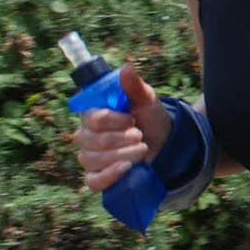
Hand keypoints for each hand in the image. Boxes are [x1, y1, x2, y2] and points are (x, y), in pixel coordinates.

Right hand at [75, 63, 170, 192]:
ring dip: (124, 154)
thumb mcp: (147, 101)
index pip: (93, 118)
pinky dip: (109, 176)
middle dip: (125, 138)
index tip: (132, 119)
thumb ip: (134, 86)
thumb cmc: (149, 119)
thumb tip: (126, 68)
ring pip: (95, 160)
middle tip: (140, 135)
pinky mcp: (97, 177)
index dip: (115, 120)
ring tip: (142, 149)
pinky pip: (93, 181)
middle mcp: (85, 136)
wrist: (163, 144)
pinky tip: (126, 168)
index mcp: (92, 115)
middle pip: (96, 141)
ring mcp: (89, 158)